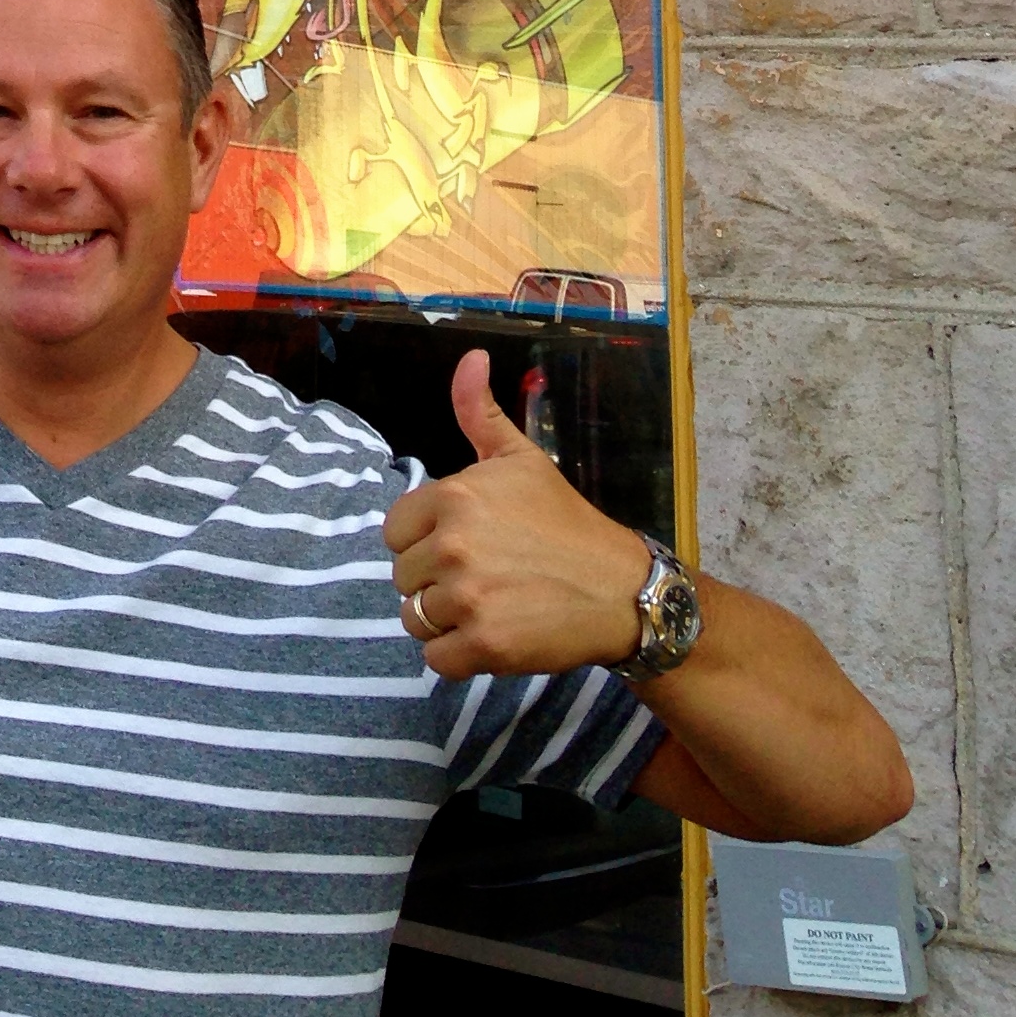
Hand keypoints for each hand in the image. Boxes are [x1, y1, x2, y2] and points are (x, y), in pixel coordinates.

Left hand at [383, 350, 651, 681]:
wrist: (621, 590)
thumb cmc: (565, 523)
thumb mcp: (522, 459)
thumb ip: (480, 412)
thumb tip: (471, 356)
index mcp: (453, 497)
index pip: (394, 531)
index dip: (424, 542)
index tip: (464, 546)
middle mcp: (454, 545)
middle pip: (402, 578)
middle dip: (434, 583)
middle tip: (484, 579)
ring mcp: (469, 598)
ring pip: (414, 619)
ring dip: (443, 621)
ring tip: (487, 607)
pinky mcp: (486, 645)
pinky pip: (435, 659)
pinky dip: (457, 657)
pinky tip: (490, 637)